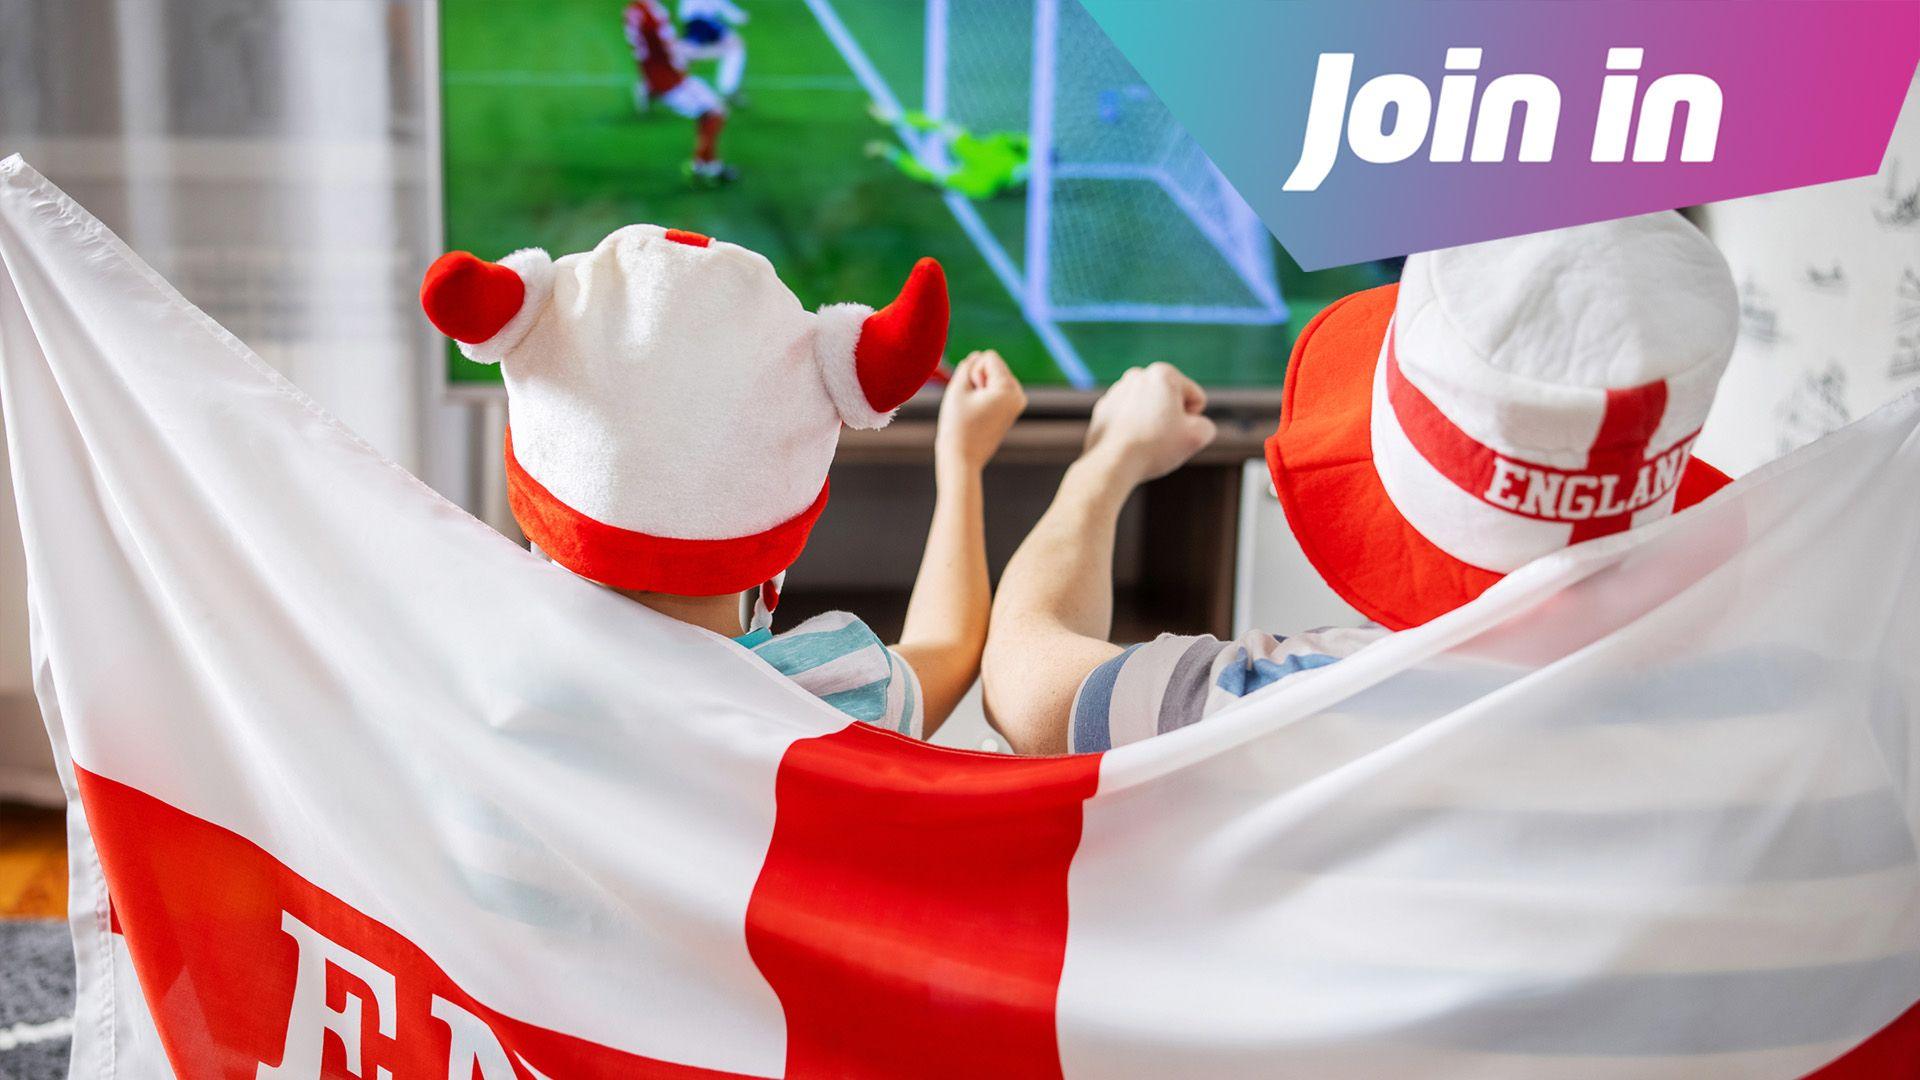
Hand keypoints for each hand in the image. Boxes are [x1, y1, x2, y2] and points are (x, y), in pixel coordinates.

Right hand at [935, 350, 1027, 475]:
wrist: (962, 457)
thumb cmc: (957, 424)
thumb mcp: (958, 388)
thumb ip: (968, 365)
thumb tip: (978, 356)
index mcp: (1010, 389)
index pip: (988, 357)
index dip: (973, 371)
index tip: (972, 394)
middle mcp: (1019, 394)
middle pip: (993, 365)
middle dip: (979, 378)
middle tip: (972, 404)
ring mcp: (1017, 403)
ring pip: (993, 376)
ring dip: (980, 387)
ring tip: (975, 409)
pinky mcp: (1011, 410)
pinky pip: (995, 388)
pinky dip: (984, 395)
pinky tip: (979, 412)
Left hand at [1082, 362, 1216, 488]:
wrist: (1112, 463)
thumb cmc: (1155, 446)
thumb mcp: (1197, 437)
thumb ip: (1206, 425)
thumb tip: (1193, 425)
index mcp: (1163, 373)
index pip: (1195, 398)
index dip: (1193, 420)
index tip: (1176, 431)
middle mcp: (1138, 374)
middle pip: (1172, 402)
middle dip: (1171, 419)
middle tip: (1160, 438)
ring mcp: (1117, 391)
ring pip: (1150, 410)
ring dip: (1152, 424)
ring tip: (1144, 442)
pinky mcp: (1104, 408)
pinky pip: (1130, 419)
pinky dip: (1133, 429)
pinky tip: (1128, 444)